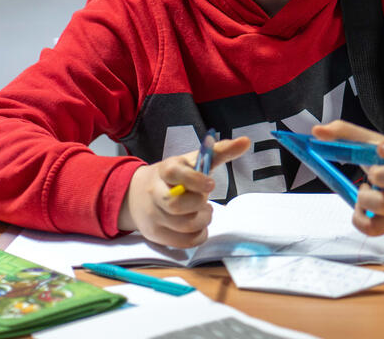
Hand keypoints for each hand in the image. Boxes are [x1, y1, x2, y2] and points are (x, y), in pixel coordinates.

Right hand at [117, 136, 250, 246]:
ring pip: (182, 225)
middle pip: (176, 204)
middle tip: (204, 201)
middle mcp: (154, 192)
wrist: (137, 195)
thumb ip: (219, 152)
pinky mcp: (156, 234)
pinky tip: (199, 226)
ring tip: (203, 212)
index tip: (211, 184)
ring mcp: (153, 216)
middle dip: (198, 204)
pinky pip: (183, 242)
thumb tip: (246, 141)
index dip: (194, 180)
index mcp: (165, 170)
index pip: (174, 173)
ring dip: (202, 220)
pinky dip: (198, 235)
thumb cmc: (174, 177)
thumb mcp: (192, 161)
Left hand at [311, 120, 383, 236]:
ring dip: (366, 198)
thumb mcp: (375, 144)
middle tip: (372, 173)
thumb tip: (317, 131)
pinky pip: (374, 227)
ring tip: (365, 190)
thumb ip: (345, 133)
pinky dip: (359, 218)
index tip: (380, 148)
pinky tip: (361, 206)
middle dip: (382, 175)